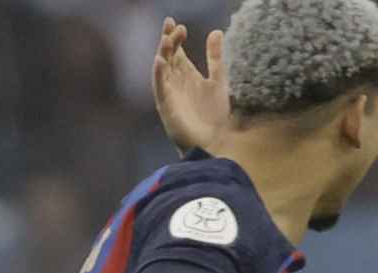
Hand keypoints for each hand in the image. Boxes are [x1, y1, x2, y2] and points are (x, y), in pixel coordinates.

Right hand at [152, 17, 228, 155]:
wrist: (215, 143)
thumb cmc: (214, 116)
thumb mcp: (218, 81)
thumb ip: (215, 58)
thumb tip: (216, 31)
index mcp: (186, 76)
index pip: (176, 52)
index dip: (175, 37)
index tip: (177, 23)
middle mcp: (175, 83)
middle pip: (167, 57)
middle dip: (169, 41)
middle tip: (174, 26)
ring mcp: (169, 94)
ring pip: (161, 69)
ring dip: (163, 53)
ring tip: (167, 39)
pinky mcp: (167, 107)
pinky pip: (159, 88)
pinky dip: (158, 74)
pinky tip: (160, 61)